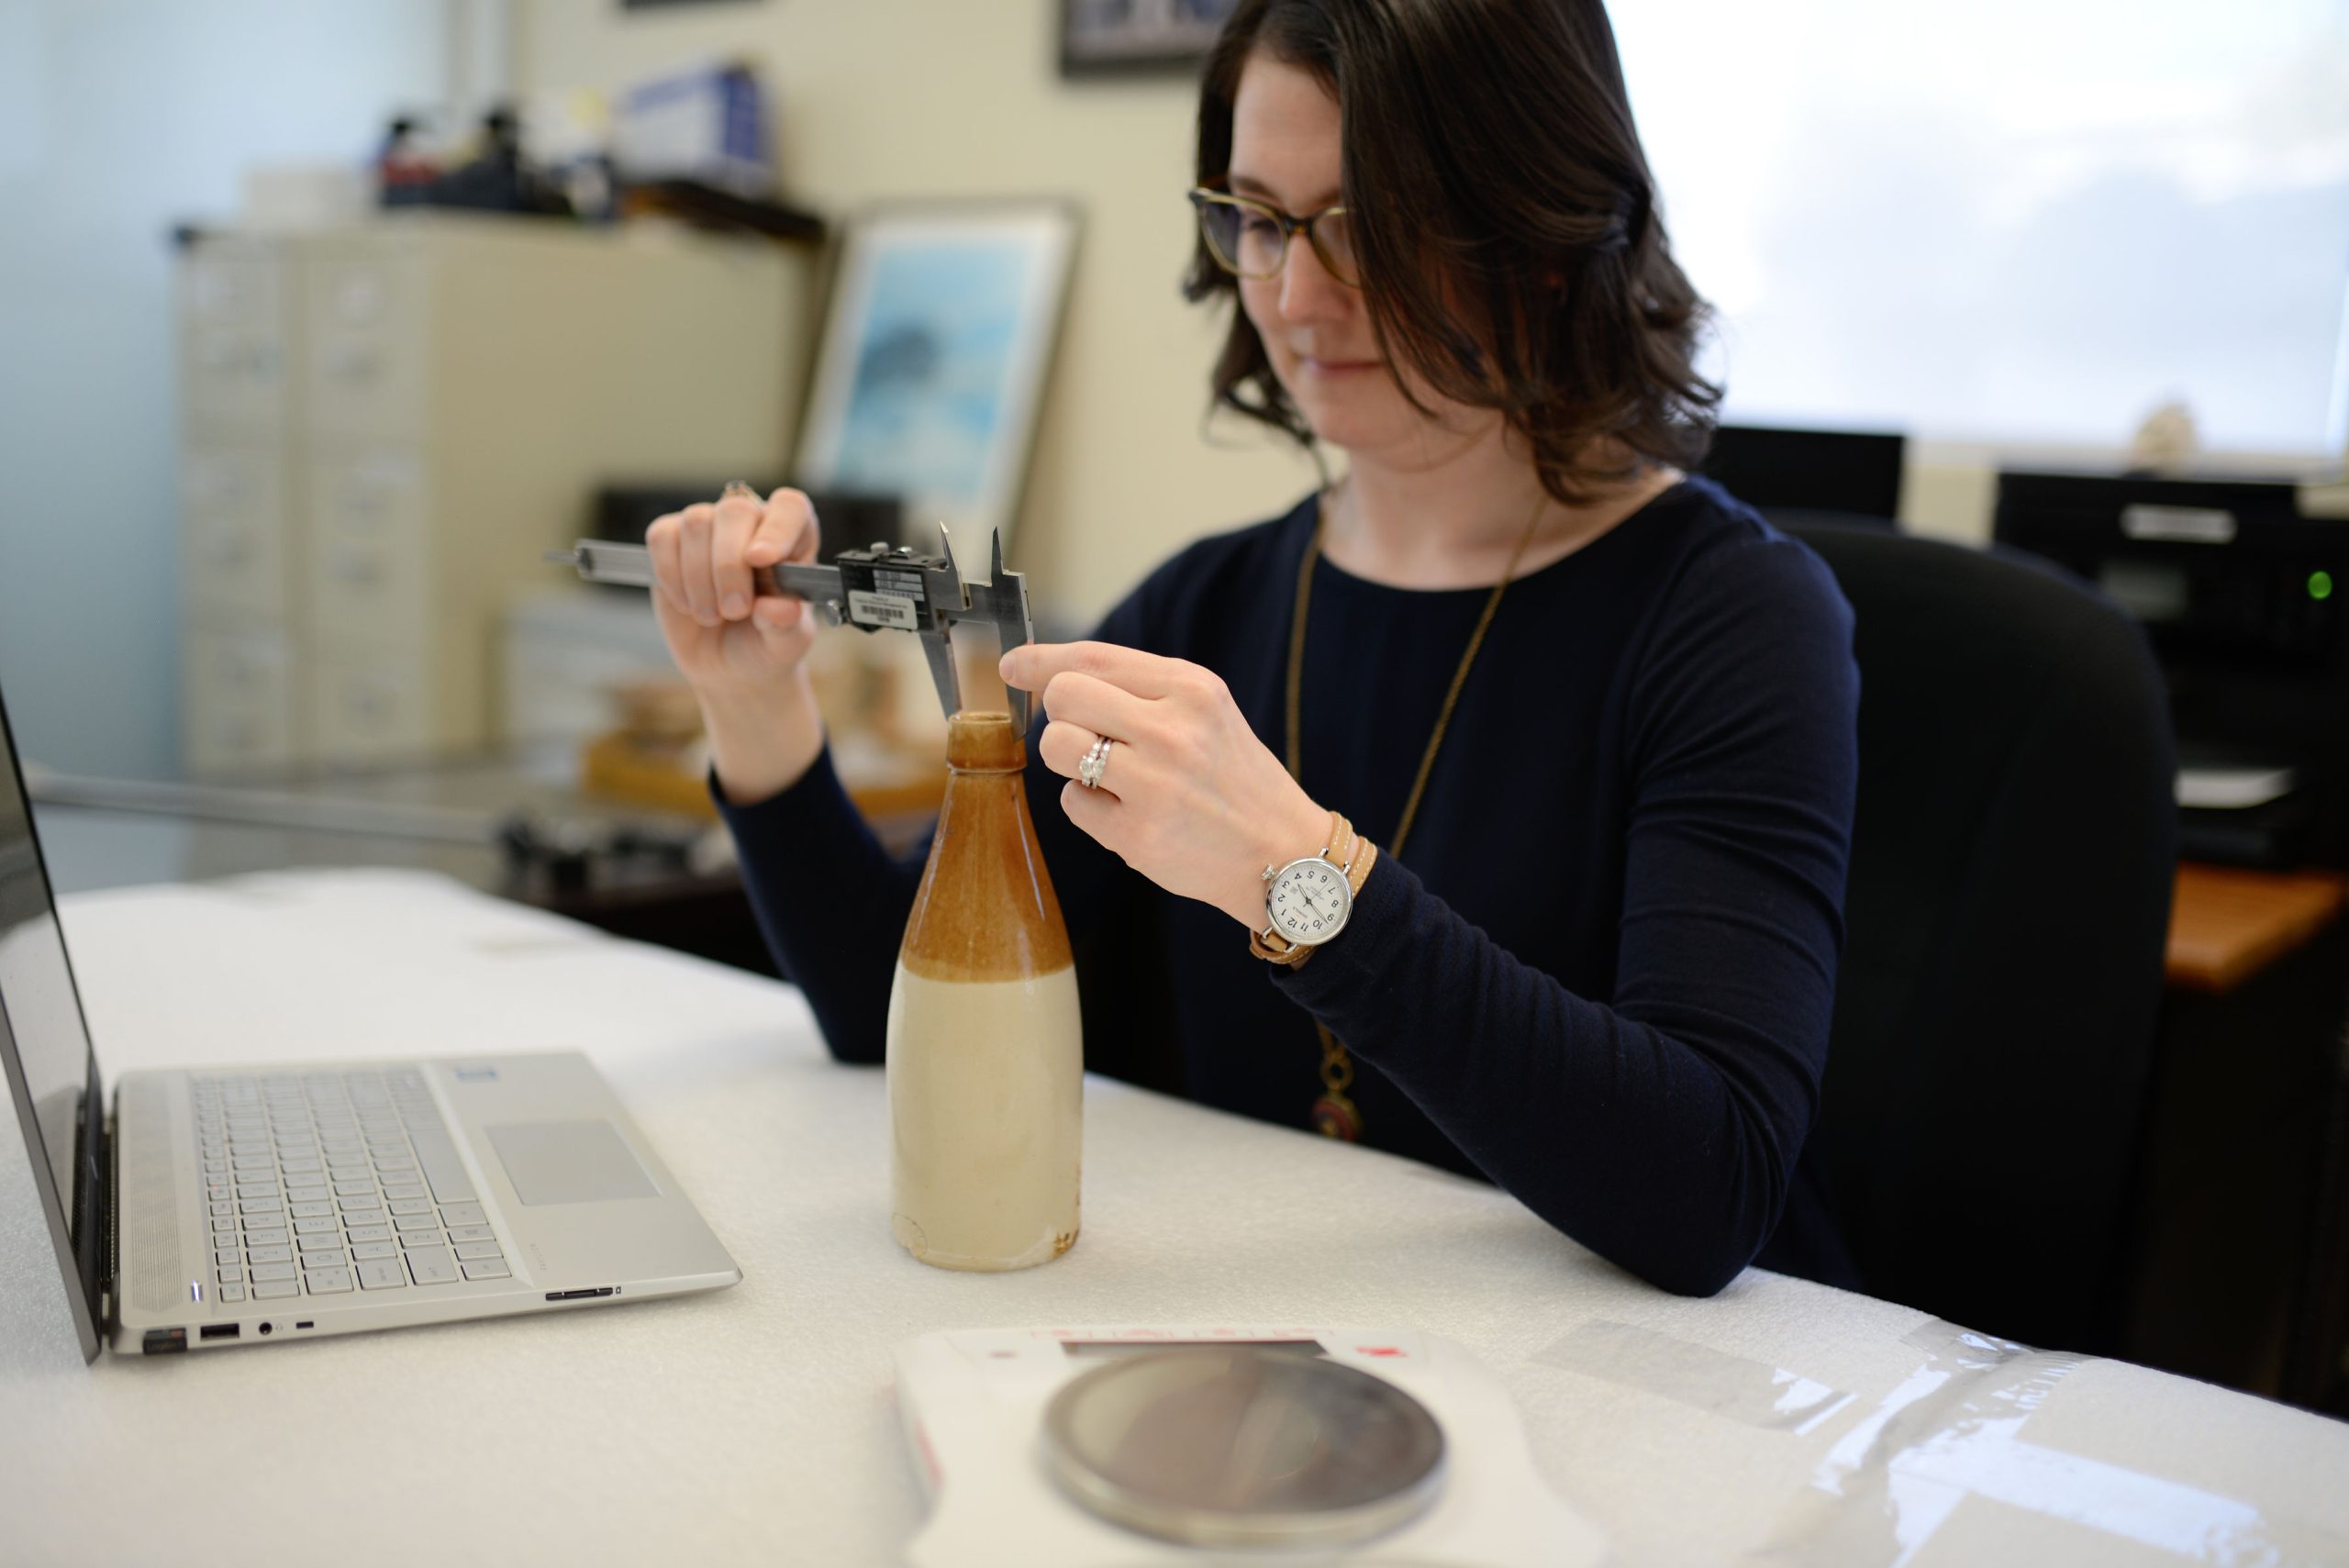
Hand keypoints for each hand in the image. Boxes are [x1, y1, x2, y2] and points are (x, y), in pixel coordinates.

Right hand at [646, 486, 820, 698]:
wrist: (727, 667)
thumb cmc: (765, 644)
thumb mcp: (785, 644)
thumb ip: (785, 626)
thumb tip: (776, 607)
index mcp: (794, 539)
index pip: (790, 507)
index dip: (776, 527)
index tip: (761, 560)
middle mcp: (752, 523)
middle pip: (736, 511)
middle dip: (729, 565)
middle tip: (735, 610)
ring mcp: (710, 527)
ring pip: (697, 522)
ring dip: (700, 577)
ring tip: (712, 616)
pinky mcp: (671, 539)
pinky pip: (662, 537)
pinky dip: (671, 575)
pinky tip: (687, 604)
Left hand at [1000, 641, 1330, 928]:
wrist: (1284, 854)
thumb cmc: (1233, 779)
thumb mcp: (1206, 713)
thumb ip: (1139, 689)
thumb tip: (1045, 674)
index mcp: (1192, 689)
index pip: (1094, 658)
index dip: (1041, 660)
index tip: (1013, 665)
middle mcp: (1173, 730)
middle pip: (1063, 697)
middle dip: (1061, 716)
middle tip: (1090, 739)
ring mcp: (1154, 784)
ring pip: (1056, 747)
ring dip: (1070, 762)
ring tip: (1111, 776)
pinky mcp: (1138, 835)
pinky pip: (1071, 803)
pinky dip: (1090, 808)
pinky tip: (1129, 814)